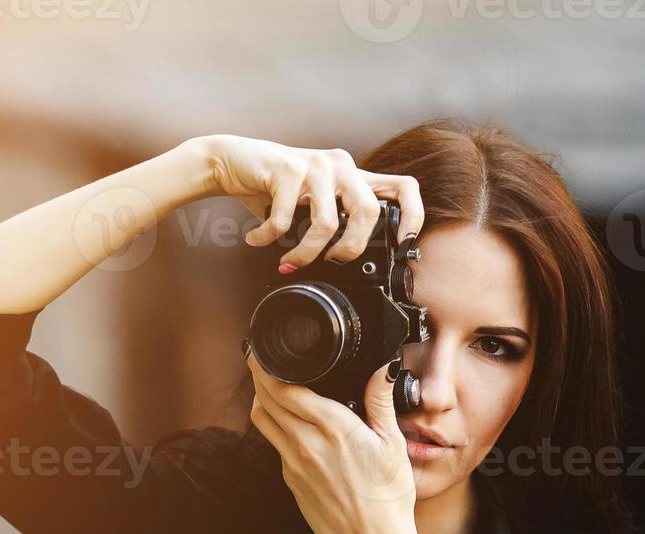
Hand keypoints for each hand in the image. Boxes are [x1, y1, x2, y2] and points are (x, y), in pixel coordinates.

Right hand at [198, 135, 424, 268]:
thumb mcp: (312, 202)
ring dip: (304, 253)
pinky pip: (285, 220)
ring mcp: (316, 165)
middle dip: (350, 249)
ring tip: (288, 259)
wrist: (232, 160)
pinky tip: (257, 238)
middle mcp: (341, 165)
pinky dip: (268, 238)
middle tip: (331, 262)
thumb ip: (334, 219)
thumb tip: (347, 260)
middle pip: (369, 213)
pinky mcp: (288, 168)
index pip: (403, 188)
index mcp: (354, 175)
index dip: (413, 216)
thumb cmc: (273, 186)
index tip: (403, 244)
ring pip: (327, 223)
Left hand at [247, 351, 418, 533]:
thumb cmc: (387, 498)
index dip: (268, 367)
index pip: (286, 388)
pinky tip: (287, 422)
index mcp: (333, 428)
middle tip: (260, 361)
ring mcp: (293, 464)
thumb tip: (381, 370)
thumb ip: (380, 402)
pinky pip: (275, 445)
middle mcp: (306, 444)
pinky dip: (275, 427)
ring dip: (261, 400)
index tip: (263, 352)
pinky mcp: (290, 480)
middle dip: (260, 377)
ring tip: (268, 386)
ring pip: (264, 422)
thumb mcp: (392, 445)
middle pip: (266, 401)